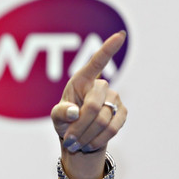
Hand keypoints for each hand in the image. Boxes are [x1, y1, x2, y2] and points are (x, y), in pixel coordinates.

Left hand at [51, 31, 126, 153]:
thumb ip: (61, 113)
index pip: (97, 62)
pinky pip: (112, 129)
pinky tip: (88, 143)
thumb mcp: (56, 117)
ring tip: (75, 143)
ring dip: (86, 136)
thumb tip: (75, 112)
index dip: (108, 49)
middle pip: (93, 107)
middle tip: (68, 140)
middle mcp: (101, 86)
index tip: (121, 35)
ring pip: (102, 121)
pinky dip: (96, 140)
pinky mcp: (123, 113)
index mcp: (82, 80)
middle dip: (79, 127)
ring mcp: (115, 98)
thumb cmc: (65, 120)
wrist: (79, 137)